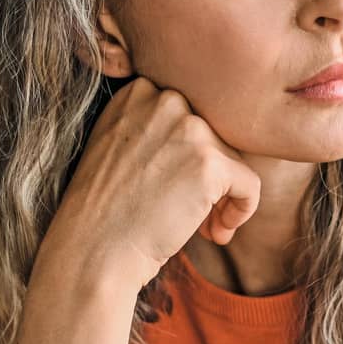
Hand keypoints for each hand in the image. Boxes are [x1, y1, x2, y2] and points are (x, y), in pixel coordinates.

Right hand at [36, 76, 263, 294]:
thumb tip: (212, 140)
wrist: (92, 251)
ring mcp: (188, 128)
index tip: (175, 187)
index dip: (190, 155)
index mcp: (139, 92)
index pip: (192, 116)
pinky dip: (242, 210)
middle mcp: (164, 100)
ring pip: (234, 159)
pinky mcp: (209, 163)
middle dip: (210, 176)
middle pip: (215, 136)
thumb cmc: (105, 211)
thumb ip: (158, 129)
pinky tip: (217, 233)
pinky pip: (250, 184)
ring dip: (224, 197)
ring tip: (204, 229)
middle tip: (194, 214)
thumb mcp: (119, 147)